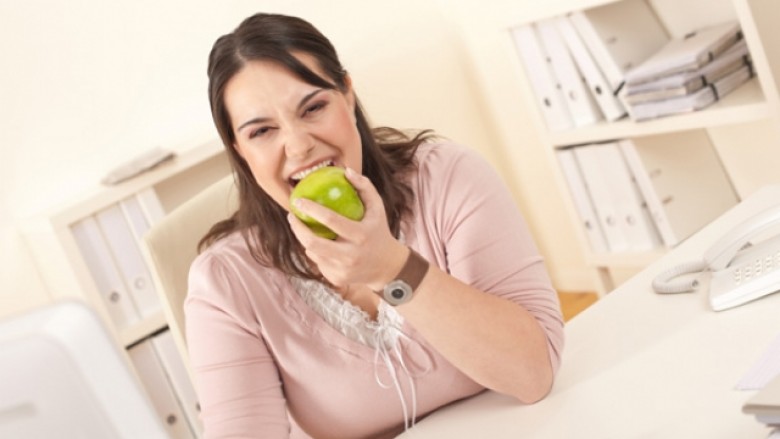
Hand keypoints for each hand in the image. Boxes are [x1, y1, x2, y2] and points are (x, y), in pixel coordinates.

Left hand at [287, 168, 407, 290]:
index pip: (331, 221)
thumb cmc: (378, 230)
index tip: (298, 201)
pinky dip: (316, 253)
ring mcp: (343, 270)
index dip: (312, 210)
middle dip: (297, 228)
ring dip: (305, 239)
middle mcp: (351, 255)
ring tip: (304, 228)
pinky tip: (319, 245)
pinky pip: (318, 263)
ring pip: (312, 253)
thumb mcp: (378, 207)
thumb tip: (346, 171)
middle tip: (291, 216)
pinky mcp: (338, 280)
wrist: (387, 267)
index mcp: (361, 235)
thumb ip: (364, 186)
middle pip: (313, 243)